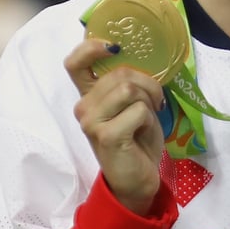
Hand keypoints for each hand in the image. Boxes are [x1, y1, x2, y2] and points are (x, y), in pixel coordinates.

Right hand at [64, 38, 164, 214]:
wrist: (135, 181)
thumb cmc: (136, 141)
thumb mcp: (131, 105)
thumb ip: (126, 83)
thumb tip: (140, 59)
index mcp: (88, 96)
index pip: (74, 62)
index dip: (93, 47)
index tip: (116, 48)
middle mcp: (83, 107)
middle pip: (119, 73)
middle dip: (147, 83)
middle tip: (155, 102)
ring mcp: (91, 121)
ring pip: (129, 89)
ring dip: (149, 100)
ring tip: (149, 116)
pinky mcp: (106, 135)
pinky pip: (138, 110)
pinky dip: (149, 119)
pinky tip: (144, 132)